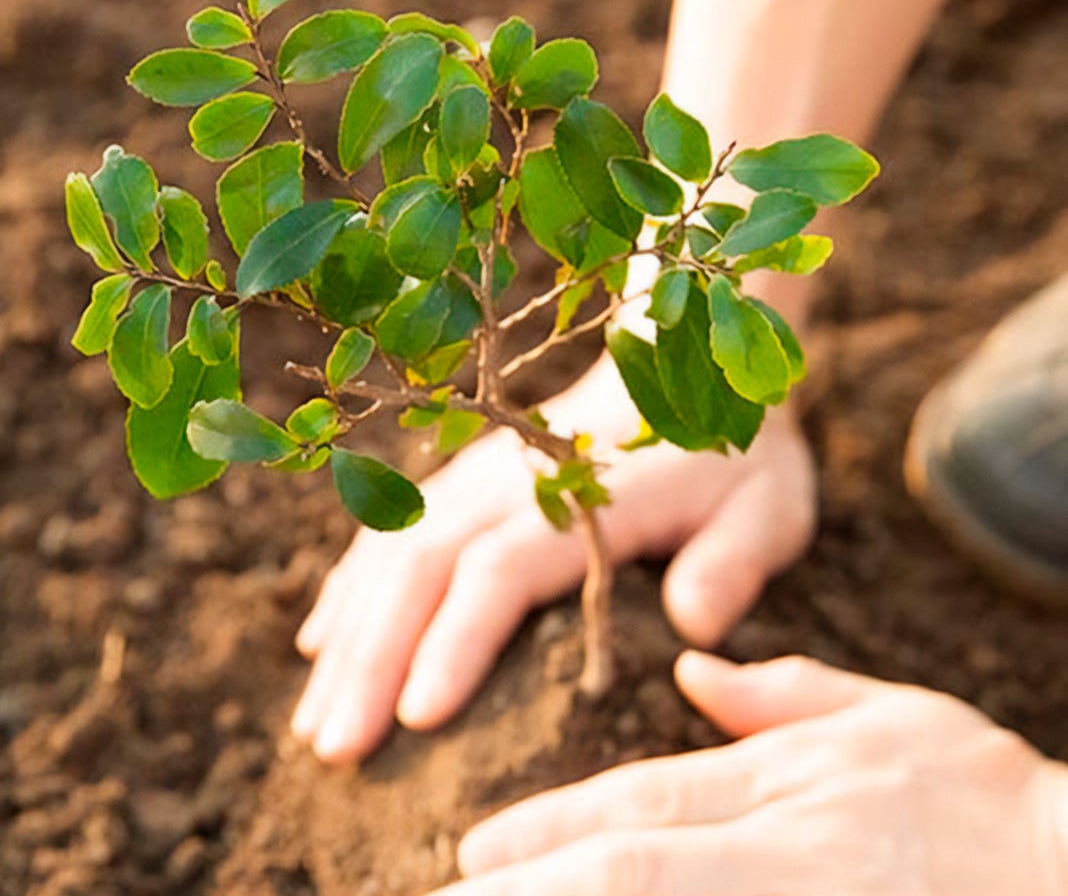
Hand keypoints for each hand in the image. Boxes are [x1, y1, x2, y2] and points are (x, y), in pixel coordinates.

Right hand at [290, 358, 816, 761]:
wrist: (681, 367)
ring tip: (312, 721)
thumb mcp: (765, 506)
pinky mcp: (460, 481)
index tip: (415, 718)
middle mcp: (510, 481)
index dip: (455, 641)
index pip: (500, 570)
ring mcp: (475, 476)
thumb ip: (732, 561)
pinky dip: (350, 590)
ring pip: (391, 554)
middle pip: (421, 568)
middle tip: (335, 747)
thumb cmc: (727, 456)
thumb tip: (692, 624)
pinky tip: (321, 644)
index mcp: (582, 496)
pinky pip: (388, 533)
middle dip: (373, 659)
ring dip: (350, 637)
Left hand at [439, 654, 1067, 895]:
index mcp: (782, 786)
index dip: (546, 831)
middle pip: (624, 872)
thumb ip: (783, 693)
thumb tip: (696, 665)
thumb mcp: (889, 715)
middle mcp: (777, 853)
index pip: (635, 808)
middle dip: (525, 888)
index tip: (472, 852)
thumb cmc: (980, 793)